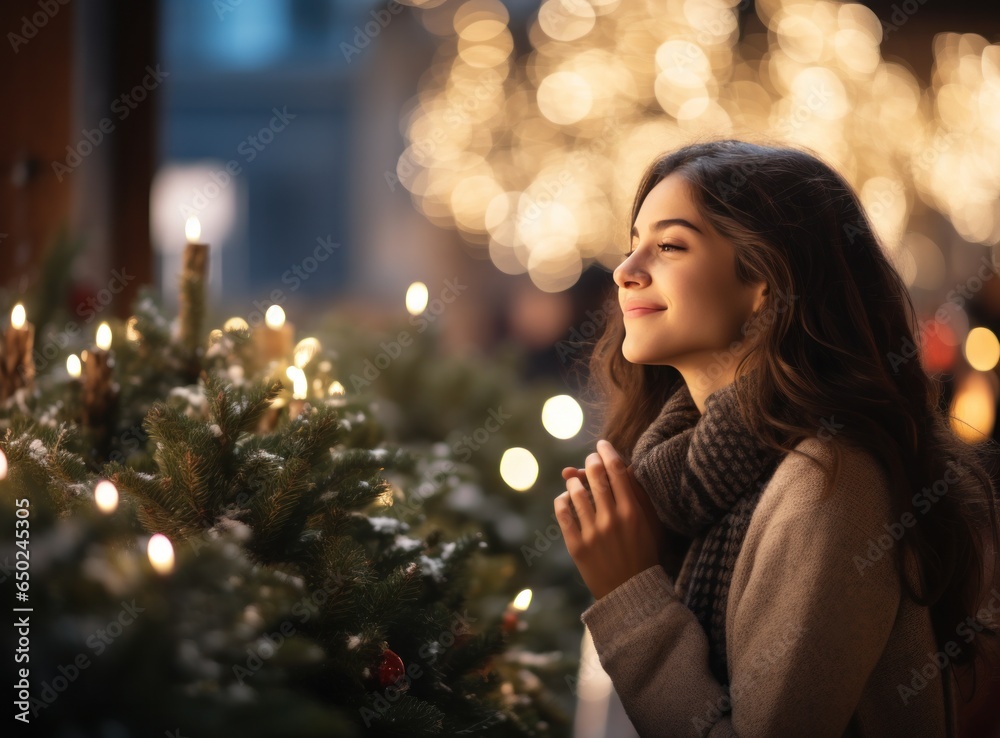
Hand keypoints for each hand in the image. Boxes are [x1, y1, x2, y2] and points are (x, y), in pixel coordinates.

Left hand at [555, 440, 664, 599]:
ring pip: (575, 491)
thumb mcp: (650, 523)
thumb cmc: (643, 553)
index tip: (601, 445)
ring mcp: (593, 533)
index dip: (606, 452)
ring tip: (577, 481)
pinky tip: (566, 498)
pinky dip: (562, 500)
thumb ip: (638, 494)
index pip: (617, 470)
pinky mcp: (576, 546)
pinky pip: (562, 513)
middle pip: (595, 475)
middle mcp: (612, 519)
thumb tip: (623, 466)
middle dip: (590, 461)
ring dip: (574, 481)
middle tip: (590, 460)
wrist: (630, 592)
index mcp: (633, 511)